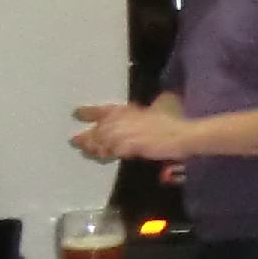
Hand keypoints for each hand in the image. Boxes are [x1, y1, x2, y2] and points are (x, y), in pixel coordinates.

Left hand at [71, 103, 185, 163]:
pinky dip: (106, 154)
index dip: (87, 112)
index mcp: (126, 109)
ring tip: (86, 151)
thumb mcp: (163, 103)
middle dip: (85, 136)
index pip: (101, 110)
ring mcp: (122, 135)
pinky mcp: (127, 148)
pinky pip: (111, 152)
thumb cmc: (174, 118)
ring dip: (92, 147)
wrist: (181, 134)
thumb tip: (159, 102)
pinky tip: (103, 156)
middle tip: (75, 141)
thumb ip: (154, 105)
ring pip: (100, 142)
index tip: (76, 113)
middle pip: (97, 130)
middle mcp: (119, 121)